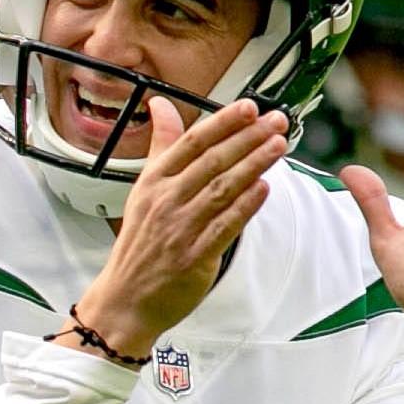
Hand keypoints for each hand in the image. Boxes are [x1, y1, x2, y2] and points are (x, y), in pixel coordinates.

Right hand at [71, 97, 287, 355]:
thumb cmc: (139, 244)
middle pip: (213, 161)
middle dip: (249, 138)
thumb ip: (160, 146)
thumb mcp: (143, 189)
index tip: (249, 107)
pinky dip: (246, 206)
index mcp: (153, 181)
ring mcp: (180, 229)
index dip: (223, 122)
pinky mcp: (195, 257)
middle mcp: (166, 201)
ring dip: (255, 165)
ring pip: (223, 189)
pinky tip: (265, 188)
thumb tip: (160, 105)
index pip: (192, 142)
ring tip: (279, 146)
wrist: (125, 299)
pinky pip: (225, 226)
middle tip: (277, 121)